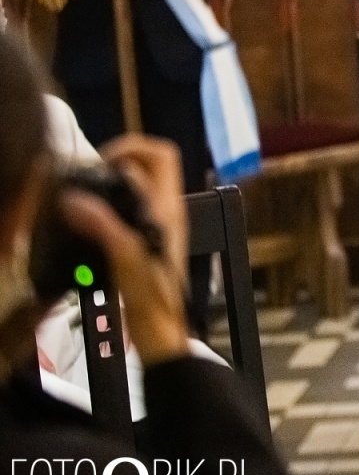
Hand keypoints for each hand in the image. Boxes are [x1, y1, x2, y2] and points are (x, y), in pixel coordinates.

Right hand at [59, 136, 190, 365]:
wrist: (160, 327)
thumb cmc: (153, 293)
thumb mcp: (125, 254)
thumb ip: (102, 224)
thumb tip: (75, 199)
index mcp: (168, 207)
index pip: (162, 155)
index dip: (134, 147)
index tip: (105, 160)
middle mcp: (167, 211)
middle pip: (150, 167)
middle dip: (120, 162)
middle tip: (93, 175)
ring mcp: (157, 225)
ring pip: (139, 188)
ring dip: (114, 185)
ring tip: (87, 197)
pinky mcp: (145, 241)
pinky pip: (129, 211)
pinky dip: (109, 207)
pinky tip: (90, 222)